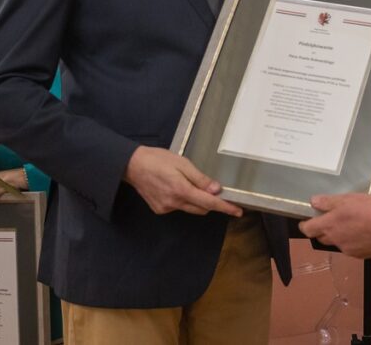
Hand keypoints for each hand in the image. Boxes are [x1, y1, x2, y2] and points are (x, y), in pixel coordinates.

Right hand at [125, 146, 242, 216]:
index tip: (238, 211)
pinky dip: (182, 200)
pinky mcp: (159, 209)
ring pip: (190, 208)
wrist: (132, 165)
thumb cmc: (158, 159)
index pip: (209, 203)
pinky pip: (178, 207)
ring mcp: (165, 208)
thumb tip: (216, 190)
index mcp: (181, 190)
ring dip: (195, 200)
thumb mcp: (182, 163)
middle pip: (201, 208)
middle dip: (210, 202)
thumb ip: (200, 178)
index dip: (225, 207)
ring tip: (185, 182)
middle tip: (212, 189)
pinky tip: (173, 187)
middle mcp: (174, 202)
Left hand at [299, 193, 370, 257]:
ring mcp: (347, 249)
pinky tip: (362, 233)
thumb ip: (328, 202)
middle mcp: (335, 240)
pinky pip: (350, 248)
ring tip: (351, 225)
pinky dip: (352, 241)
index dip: (305, 225)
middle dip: (322, 230)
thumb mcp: (347, 199)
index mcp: (329, 225)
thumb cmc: (368, 209)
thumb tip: (313, 202)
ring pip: (337, 243)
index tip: (307, 221)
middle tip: (331, 220)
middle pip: (321, 237)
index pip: (308, 230)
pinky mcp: (359, 255)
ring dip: (338, 236)